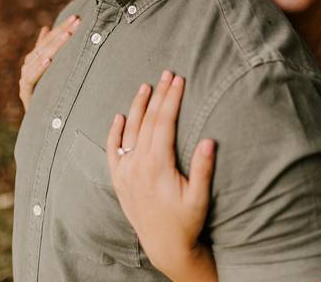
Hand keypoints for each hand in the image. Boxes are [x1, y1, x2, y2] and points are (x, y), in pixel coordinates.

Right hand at [18, 14, 79, 111]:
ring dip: (53, 46)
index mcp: (35, 60)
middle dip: (61, 33)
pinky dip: (39, 69)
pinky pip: (30, 79)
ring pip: (38, 59)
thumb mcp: (52, 72)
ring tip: (66, 35)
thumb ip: (46, 50)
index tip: (77, 17)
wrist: (41, 124)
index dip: (62, 28)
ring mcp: (25, 80)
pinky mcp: (24, 93)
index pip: (49, 39)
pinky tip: (48, 61)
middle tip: (76, 22)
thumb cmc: (49, 95)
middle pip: (44, 46)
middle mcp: (28, 67)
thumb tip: (46, 27)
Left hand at [107, 71, 217, 281]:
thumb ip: (203, 169)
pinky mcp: (119, 180)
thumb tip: (208, 140)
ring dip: (138, 106)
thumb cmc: (186, 221)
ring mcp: (125, 172)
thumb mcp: (200, 197)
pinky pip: (112, 150)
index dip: (172, 99)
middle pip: (148, 121)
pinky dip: (114, 132)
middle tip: (167, 74)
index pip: (164, 122)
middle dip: (159, 95)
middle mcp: (138, 165)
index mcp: (157, 166)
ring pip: (129, 131)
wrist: (165, 246)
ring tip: (146, 86)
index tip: (179, 80)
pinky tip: (119, 116)